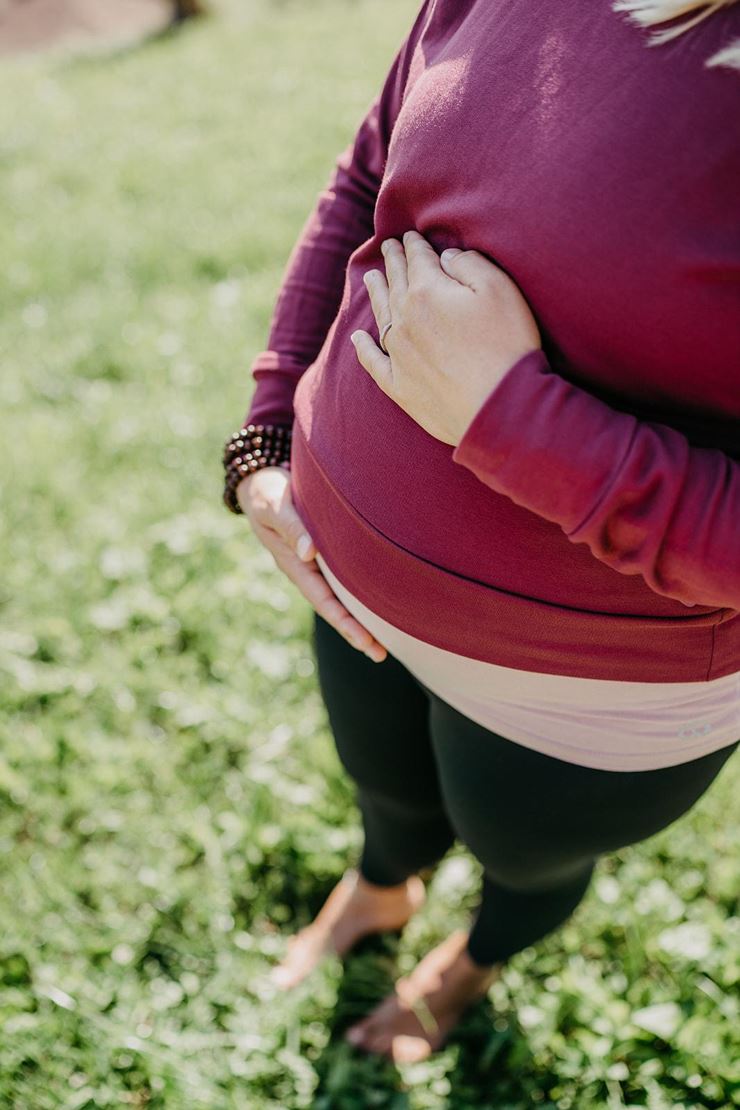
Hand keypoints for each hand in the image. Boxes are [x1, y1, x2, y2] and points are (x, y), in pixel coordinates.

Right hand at [237, 467, 387, 661]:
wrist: (260, 483)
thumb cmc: (267, 493)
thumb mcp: (274, 506)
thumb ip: (291, 526)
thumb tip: (309, 552)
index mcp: (293, 564)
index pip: (322, 599)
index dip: (343, 621)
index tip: (363, 640)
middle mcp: (306, 569)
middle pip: (334, 606)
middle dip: (355, 631)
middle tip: (380, 655)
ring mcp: (315, 563)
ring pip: (341, 596)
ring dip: (361, 618)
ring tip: (384, 642)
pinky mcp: (325, 552)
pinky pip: (344, 579)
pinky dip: (361, 594)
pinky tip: (379, 604)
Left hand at [350, 229, 540, 445]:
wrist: (500, 408)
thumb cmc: (507, 345)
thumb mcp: (499, 289)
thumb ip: (469, 264)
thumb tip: (446, 257)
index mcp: (427, 291)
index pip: (417, 259)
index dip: (414, 245)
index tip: (410, 236)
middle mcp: (405, 320)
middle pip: (395, 283)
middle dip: (392, 262)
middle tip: (387, 247)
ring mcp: (399, 355)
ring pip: (381, 315)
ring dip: (375, 293)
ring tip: (370, 278)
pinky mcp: (400, 387)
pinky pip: (373, 362)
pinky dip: (363, 348)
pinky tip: (358, 337)